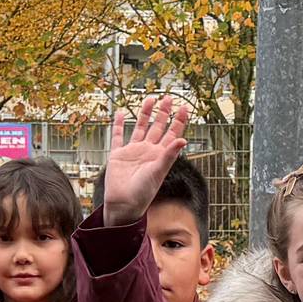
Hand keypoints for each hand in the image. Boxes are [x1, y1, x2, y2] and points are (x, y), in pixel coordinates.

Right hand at [98, 94, 190, 223]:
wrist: (123, 204)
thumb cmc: (143, 193)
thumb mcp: (158, 172)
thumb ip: (169, 155)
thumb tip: (183, 139)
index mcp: (160, 155)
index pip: (172, 133)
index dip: (179, 121)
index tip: (184, 107)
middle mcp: (148, 151)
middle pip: (158, 127)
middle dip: (163, 112)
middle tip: (168, 97)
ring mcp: (133, 152)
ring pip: (140, 128)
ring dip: (145, 114)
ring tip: (150, 99)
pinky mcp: (118, 155)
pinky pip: (118, 136)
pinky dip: (119, 125)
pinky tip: (121, 114)